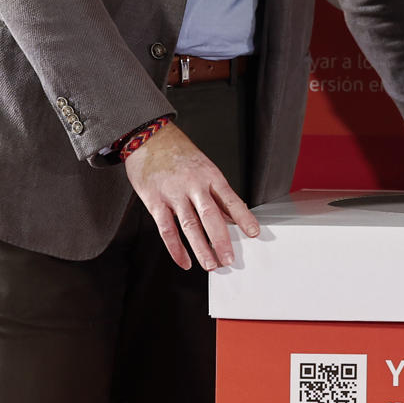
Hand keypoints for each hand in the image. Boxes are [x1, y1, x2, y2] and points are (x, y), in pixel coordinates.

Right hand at [124, 123, 259, 271]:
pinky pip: (167, 230)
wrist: (149, 138)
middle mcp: (193, 185)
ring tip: (211, 265)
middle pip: (211, 217)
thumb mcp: (204, 167)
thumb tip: (233, 216)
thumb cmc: (179, 153)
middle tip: (229, 259)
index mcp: (210, 176)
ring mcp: (173, 194)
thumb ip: (216, 193)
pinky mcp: (155, 201)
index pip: (231, 200)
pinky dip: (176, 249)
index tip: (254, 233)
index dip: (244, 217)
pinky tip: (184, 261)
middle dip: (222, 240)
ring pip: (190, 226)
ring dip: (201, 249)